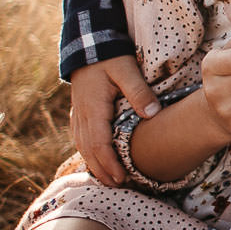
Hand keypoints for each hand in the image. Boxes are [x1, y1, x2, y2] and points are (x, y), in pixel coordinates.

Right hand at [69, 55, 158, 186]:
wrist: (89, 42)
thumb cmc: (110, 55)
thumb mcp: (126, 70)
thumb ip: (139, 92)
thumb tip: (152, 114)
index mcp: (93, 108)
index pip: (98, 144)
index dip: (109, 164)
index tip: (122, 178)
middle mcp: (82, 114)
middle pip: (88, 150)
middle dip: (102, 171)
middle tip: (118, 187)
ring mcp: (78, 113)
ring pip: (82, 145)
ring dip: (94, 164)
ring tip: (109, 179)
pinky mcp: (80, 110)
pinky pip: (81, 137)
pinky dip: (88, 151)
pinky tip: (96, 159)